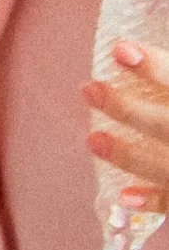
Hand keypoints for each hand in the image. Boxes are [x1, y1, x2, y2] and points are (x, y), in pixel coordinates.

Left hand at [87, 36, 168, 201]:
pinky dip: (155, 200)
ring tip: (93, 140)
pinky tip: (126, 195)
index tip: (120, 49)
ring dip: (129, 155)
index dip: (156, 66)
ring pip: (168, 166)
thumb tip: (142, 52)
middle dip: (128, 109)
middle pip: (168, 124)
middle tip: (89, 89)